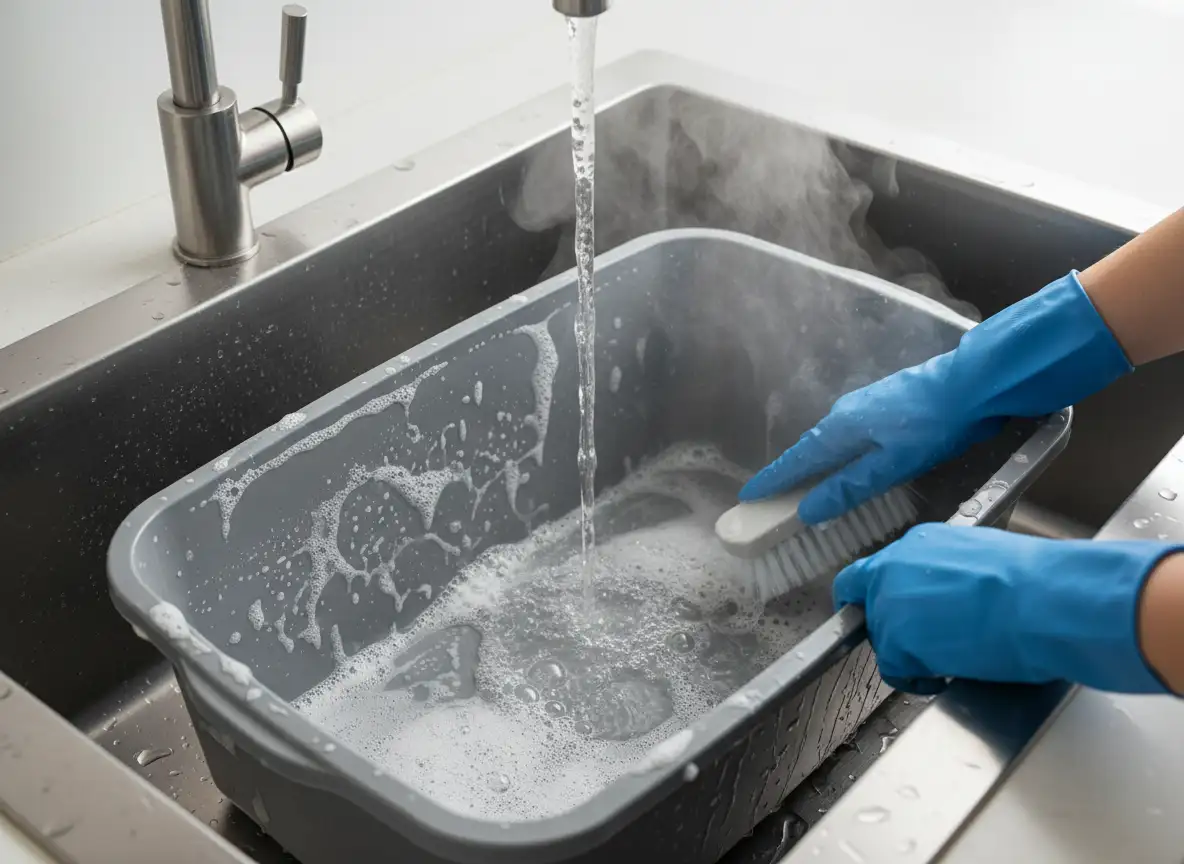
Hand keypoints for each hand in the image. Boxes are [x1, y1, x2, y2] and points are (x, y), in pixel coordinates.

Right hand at [739, 272, 1131, 523]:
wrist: (975, 382)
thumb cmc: (935, 426)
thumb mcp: (892, 465)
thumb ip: (850, 487)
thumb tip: (808, 510)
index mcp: (841, 429)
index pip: (797, 461)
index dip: (774, 481)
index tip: (750, 496)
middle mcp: (845, 413)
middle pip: (809, 449)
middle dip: (789, 473)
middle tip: (773, 497)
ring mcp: (866, 404)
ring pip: (830, 440)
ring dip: (814, 463)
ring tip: (805, 485)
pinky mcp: (885, 403)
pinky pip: (847, 433)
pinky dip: (836, 452)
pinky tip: (846, 461)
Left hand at [833, 524, 1171, 694]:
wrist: (1044, 601)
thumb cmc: (1032, 581)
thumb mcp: (979, 558)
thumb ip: (946, 572)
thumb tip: (949, 591)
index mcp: (915, 545)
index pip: (874, 571)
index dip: (874, 596)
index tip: (878, 612)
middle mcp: (892, 569)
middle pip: (867, 604)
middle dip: (890, 625)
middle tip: (922, 642)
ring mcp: (888, 605)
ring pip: (881, 637)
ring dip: (907, 652)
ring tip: (947, 660)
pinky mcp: (897, 642)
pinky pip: (895, 668)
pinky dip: (914, 680)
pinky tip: (942, 679)